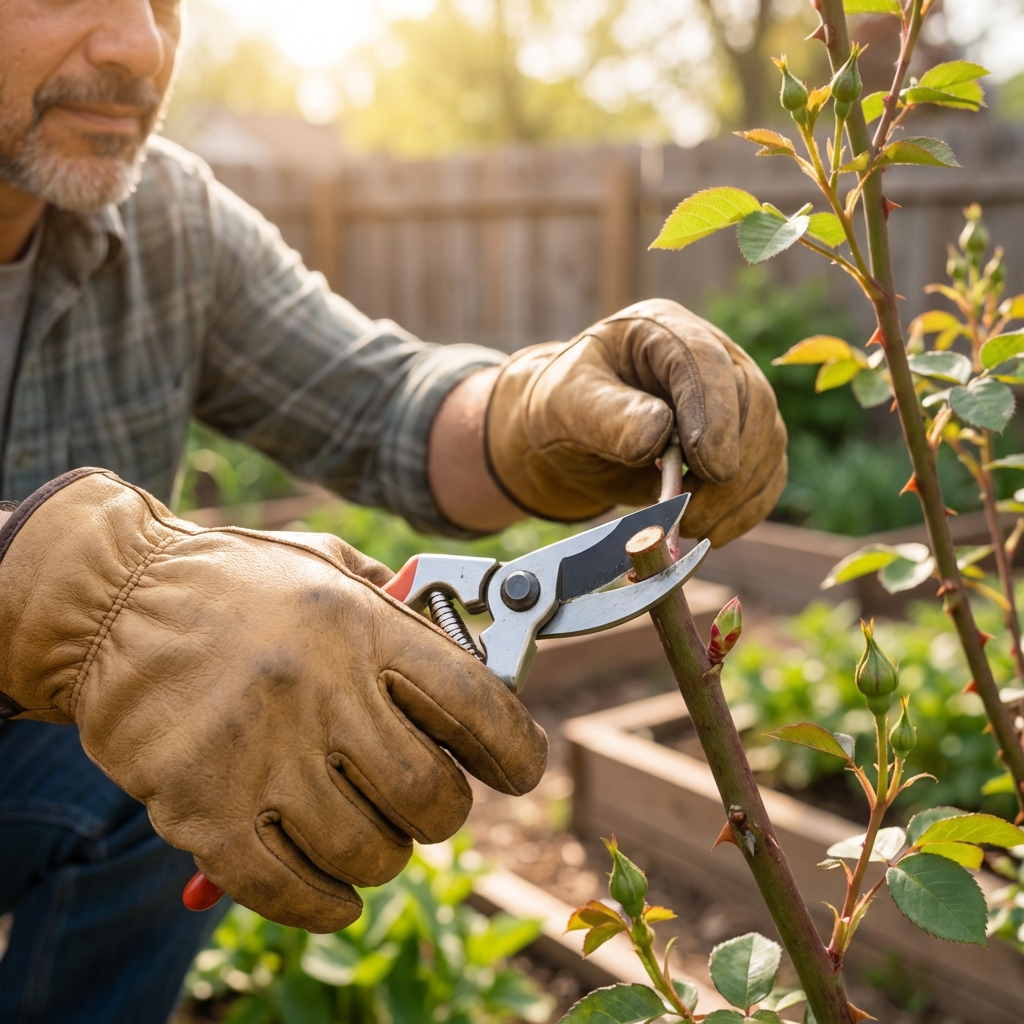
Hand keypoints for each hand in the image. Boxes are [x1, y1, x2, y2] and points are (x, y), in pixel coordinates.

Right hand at [0, 470, 546, 931]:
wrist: (111, 603)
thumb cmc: (235, 585)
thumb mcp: (328, 568)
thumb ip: (404, 611)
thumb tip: (479, 662)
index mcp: (359, 626)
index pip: (476, 704)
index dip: (516, 750)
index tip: (519, 770)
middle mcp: (317, 691)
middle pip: (431, 797)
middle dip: (444, 812)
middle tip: (427, 800)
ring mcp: (259, 757)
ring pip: (372, 854)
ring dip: (386, 855)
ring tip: (370, 829)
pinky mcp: (203, 814)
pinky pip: (293, 893)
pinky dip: (327, 903)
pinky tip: (335, 889)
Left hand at [485, 299, 786, 546]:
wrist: (570, 437)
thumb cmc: (566, 408)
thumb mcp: (567, 403)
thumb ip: (607, 414)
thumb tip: (658, 432)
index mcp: (664, 331)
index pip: (706, 360)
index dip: (715, 413)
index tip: (711, 468)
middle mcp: (711, 359)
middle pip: (752, 403)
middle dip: (730, 467)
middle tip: (691, 514)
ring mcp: (733, 400)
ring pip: (767, 442)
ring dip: (737, 495)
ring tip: (687, 526)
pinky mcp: (741, 443)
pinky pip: (766, 475)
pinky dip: (746, 509)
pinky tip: (712, 532)